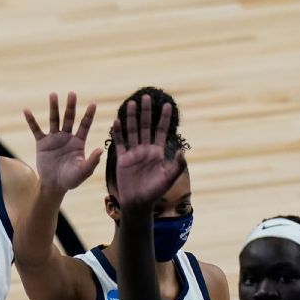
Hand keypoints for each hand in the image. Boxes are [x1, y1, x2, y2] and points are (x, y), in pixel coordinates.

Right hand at [24, 92, 100, 193]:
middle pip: (69, 118)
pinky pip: (36, 130)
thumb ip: (92, 161)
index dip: (88, 115)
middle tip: (72, 93)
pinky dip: (31, 120)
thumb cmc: (71, 180)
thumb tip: (100, 150)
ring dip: (54, 107)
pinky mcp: (42, 143)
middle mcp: (67, 137)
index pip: (84, 125)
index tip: (93, 104)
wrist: (54, 185)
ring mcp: (54, 139)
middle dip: (70, 106)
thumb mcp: (83, 172)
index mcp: (78, 142)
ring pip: (54, 120)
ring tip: (53, 94)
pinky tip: (26, 110)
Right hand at [113, 95, 182, 210]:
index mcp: (157, 152)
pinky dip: (118, 132)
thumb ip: (177, 165)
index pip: (161, 131)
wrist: (138, 203)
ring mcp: (133, 153)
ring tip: (132, 103)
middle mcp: (145, 150)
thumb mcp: (169, 179)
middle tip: (147, 97)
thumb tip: (182, 151)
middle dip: (147, 112)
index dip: (164, 118)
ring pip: (132, 131)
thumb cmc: (155, 192)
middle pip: (146, 126)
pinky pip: (120, 142)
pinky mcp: (122, 159)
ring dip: (132, 118)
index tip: (167, 105)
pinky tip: (117, 121)